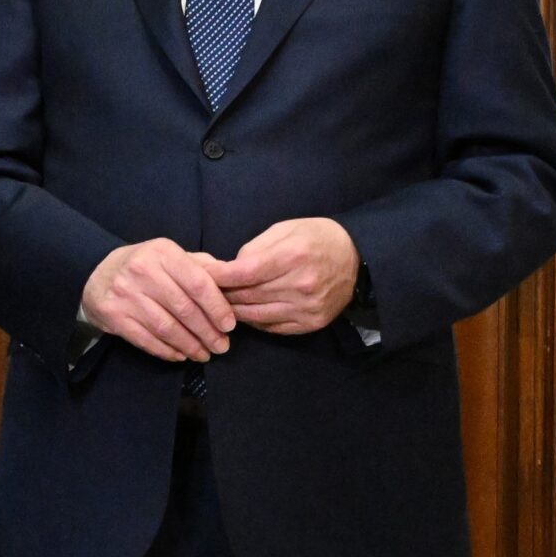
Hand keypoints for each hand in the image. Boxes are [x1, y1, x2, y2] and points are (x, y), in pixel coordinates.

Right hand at [81, 238, 233, 362]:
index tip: (229, 325)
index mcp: (162, 252)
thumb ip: (201, 266)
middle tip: (221, 347)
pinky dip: (166, 351)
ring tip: (203, 354)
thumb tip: (233, 279)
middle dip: (208, 332)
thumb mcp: (170, 255)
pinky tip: (179, 355)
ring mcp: (126, 294)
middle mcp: (142, 271)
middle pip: (184, 309)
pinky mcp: (113, 315)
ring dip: (190, 345)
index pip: (198, 283)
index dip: (217, 307)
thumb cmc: (144, 265)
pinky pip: (146, 339)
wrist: (96, 272)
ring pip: (167, 328)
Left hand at [206, 218, 358, 335]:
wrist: (358, 257)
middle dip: (220, 293)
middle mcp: (301, 285)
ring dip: (232, 311)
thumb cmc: (316, 237)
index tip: (197, 275)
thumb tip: (228, 269)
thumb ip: (254, 248)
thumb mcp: (284, 229)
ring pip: (255, 315)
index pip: (243, 273)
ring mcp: (307, 308)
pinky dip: (253, 321)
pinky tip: (244, 312)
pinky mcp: (311, 323)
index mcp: (292, 256)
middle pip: (247, 296)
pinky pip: (271, 327)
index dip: (217, 276)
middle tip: (202, 291)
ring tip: (217, 304)